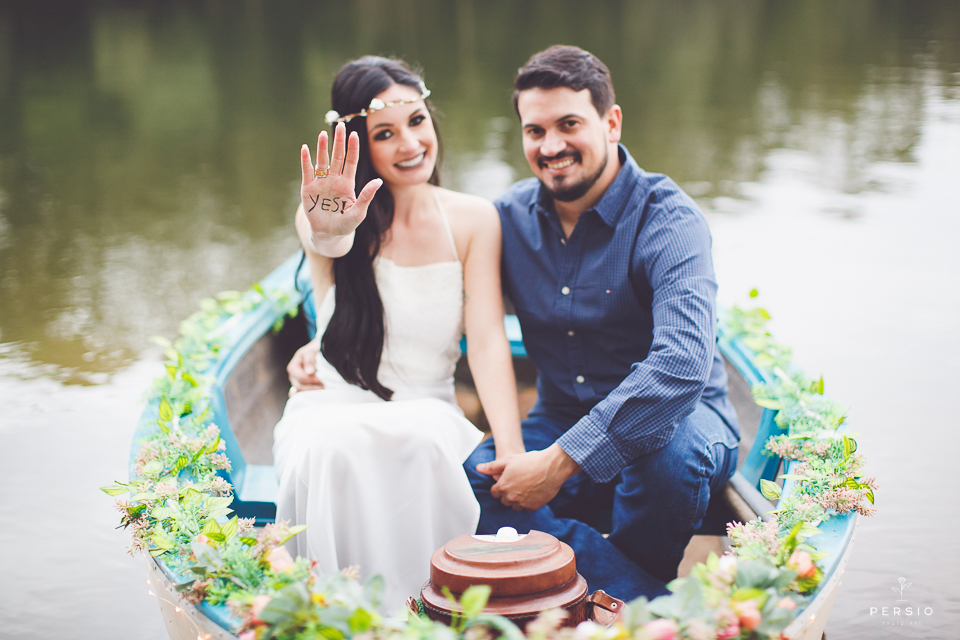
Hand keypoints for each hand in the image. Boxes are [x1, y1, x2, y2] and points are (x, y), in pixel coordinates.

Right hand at [287, 341, 323, 391]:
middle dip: (313, 388)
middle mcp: (292, 377)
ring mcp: (296, 383)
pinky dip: (310, 395)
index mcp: (293, 368)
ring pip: (301, 392)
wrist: (317, 351)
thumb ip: (310, 361)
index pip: (301, 378)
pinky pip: (303, 395)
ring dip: (312, 392)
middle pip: (300, 387)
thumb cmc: (313, 351)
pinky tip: (317, 396)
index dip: (312, 380)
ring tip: (324, 390)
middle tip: (325, 387)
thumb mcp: (311, 352)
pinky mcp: (302, 387)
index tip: (323, 380)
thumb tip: (310, 372)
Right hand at [300, 123, 382, 243]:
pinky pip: (307, 171)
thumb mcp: (358, 212)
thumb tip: (378, 181)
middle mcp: (334, 179)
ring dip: (322, 147)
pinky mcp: (308, 188)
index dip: (352, 148)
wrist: (328, 234)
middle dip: (339, 141)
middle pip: (337, 157)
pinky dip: (306, 160)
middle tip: (341, 125)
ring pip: (322, 161)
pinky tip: (305, 148)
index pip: (351, 161)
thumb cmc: (345, 225)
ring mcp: (321, 182)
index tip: (354, 134)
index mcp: (347, 183)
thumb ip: (366, 196)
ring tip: (323, 133)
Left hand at [476, 444, 580, 510]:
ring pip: (515, 506)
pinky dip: (528, 502)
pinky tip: (533, 491)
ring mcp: (522, 504)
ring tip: (526, 487)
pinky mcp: (533, 507)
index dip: (500, 486)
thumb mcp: (508, 460)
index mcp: (502, 486)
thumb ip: (492, 467)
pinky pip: (527, 508)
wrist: (552, 466)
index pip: (494, 493)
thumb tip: (478, 468)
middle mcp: (511, 498)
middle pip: (504, 500)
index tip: (507, 481)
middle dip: (508, 493)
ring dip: (517, 499)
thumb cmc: (530, 461)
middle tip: (517, 482)